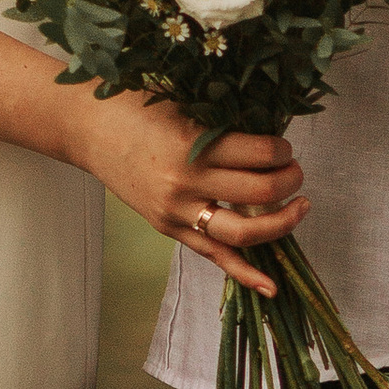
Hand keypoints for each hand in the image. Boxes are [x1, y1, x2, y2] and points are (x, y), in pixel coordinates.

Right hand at [63, 87, 303, 294]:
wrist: (90, 129)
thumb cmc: (136, 105)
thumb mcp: (183, 101)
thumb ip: (220, 120)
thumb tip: (268, 135)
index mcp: (193, 144)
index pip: (256, 152)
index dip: (280, 149)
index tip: (284, 144)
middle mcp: (187, 183)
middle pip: (257, 192)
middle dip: (288, 180)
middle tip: (296, 171)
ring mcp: (177, 213)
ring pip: (242, 233)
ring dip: (280, 223)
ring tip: (299, 207)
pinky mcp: (169, 230)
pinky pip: (214, 256)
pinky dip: (245, 273)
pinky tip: (272, 286)